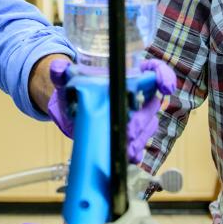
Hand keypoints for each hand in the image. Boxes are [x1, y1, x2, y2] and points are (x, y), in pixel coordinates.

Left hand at [47, 58, 176, 162]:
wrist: (71, 108)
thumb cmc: (74, 87)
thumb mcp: (66, 77)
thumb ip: (60, 71)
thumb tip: (57, 68)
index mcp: (127, 73)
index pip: (154, 69)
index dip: (163, 75)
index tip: (165, 86)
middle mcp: (137, 93)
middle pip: (152, 103)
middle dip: (142, 117)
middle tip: (128, 127)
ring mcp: (136, 114)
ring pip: (148, 125)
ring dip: (138, 137)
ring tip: (124, 145)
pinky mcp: (130, 134)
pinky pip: (141, 143)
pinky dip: (136, 150)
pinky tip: (128, 155)